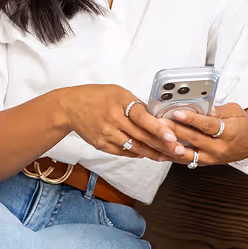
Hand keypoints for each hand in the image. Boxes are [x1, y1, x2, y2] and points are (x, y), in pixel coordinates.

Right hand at [60, 84, 186, 161]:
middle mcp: (113, 119)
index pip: (142, 117)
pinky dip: (137, 153)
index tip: (172, 136)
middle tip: (178, 151)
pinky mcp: (101, 144)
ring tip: (168, 156)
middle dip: (162, 145)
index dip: (158, 128)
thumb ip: (136, 104)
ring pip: (134, 147)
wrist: (69, 107)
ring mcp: (107, 134)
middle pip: (141, 136)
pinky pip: (123, 152)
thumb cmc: (96, 96)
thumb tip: (155, 117)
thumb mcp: (118, 92)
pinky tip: (148, 154)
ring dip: (152, 153)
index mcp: (120, 101)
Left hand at [162, 102, 247, 166]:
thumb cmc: (242, 125)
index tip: (178, 112)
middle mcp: (219, 148)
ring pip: (188, 153)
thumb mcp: (234, 111)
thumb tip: (198, 106)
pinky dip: (173, 155)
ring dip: (171, 145)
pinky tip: (160, 149)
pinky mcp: (204, 163)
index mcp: (229, 132)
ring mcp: (211, 158)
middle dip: (176, 130)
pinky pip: (186, 160)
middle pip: (194, 139)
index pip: (208, 126)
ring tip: (157, 137)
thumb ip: (216, 110)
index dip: (192, 119)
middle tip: (160, 122)